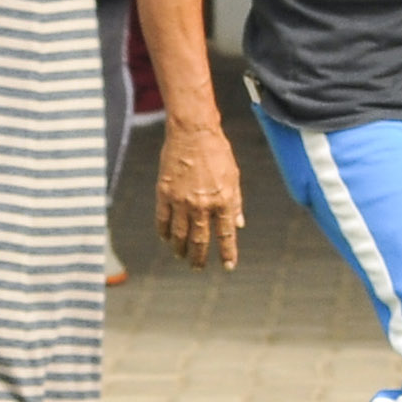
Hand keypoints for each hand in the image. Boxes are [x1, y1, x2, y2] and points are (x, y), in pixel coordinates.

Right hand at [155, 117, 244, 270]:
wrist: (192, 132)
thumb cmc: (217, 152)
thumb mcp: (233, 177)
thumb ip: (235, 202)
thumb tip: (239, 224)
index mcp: (223, 201)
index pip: (226, 234)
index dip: (227, 253)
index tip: (228, 266)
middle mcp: (202, 205)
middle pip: (200, 240)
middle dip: (200, 257)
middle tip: (198, 268)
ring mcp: (181, 201)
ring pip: (180, 234)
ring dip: (181, 248)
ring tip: (181, 256)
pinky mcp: (164, 193)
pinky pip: (163, 219)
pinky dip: (164, 232)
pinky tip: (166, 238)